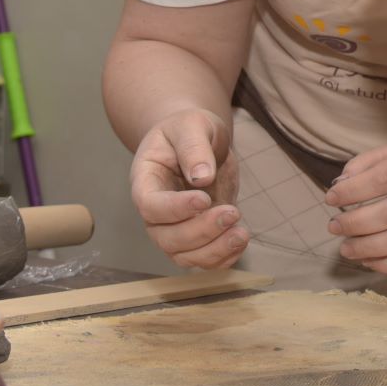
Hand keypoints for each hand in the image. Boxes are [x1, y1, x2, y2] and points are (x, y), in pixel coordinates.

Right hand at [128, 108, 247, 268]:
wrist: (198, 141)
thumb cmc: (189, 129)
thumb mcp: (192, 125)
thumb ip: (194, 147)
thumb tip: (202, 178)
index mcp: (146, 182)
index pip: (150, 206)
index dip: (175, 209)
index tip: (204, 199)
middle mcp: (156, 212)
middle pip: (167, 238)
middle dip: (201, 232)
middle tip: (232, 213)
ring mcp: (175, 228)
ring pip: (185, 256)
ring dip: (214, 250)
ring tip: (241, 233)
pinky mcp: (198, 237)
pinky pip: (204, 259)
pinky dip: (223, 257)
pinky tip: (240, 240)